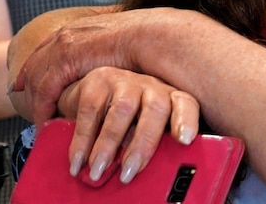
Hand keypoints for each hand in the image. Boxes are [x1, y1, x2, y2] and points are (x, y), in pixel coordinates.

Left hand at [9, 9, 151, 124]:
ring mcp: (63, 45)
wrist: (148, 36)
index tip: (27, 79)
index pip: (47, 46)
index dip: (36, 64)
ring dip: (34, 101)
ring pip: (36, 78)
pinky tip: (45, 121)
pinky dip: (42, 107)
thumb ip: (108, 49)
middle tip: (24, 100)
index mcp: (78, 27)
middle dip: (27, 82)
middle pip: (35, 61)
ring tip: (39, 119)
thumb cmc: (144, 40)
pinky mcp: (64, 61)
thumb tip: (112, 58)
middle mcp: (65, 33)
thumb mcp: (119, 40)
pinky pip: (45, 89)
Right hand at [58, 66, 200, 183]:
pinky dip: (83, 139)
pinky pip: (91, 110)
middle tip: (129, 173)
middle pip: (156, 109)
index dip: (187, 121)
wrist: (90, 94)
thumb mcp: (142, 133)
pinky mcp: (98, 81)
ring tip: (98, 170)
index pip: (186, 105)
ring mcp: (126, 81)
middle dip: (143, 143)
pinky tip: (78, 160)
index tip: (185, 140)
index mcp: (170, 99)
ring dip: (110, 144)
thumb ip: (149, 149)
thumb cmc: (126, 120)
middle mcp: (152, 87)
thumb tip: (147, 183)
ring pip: (123, 109)